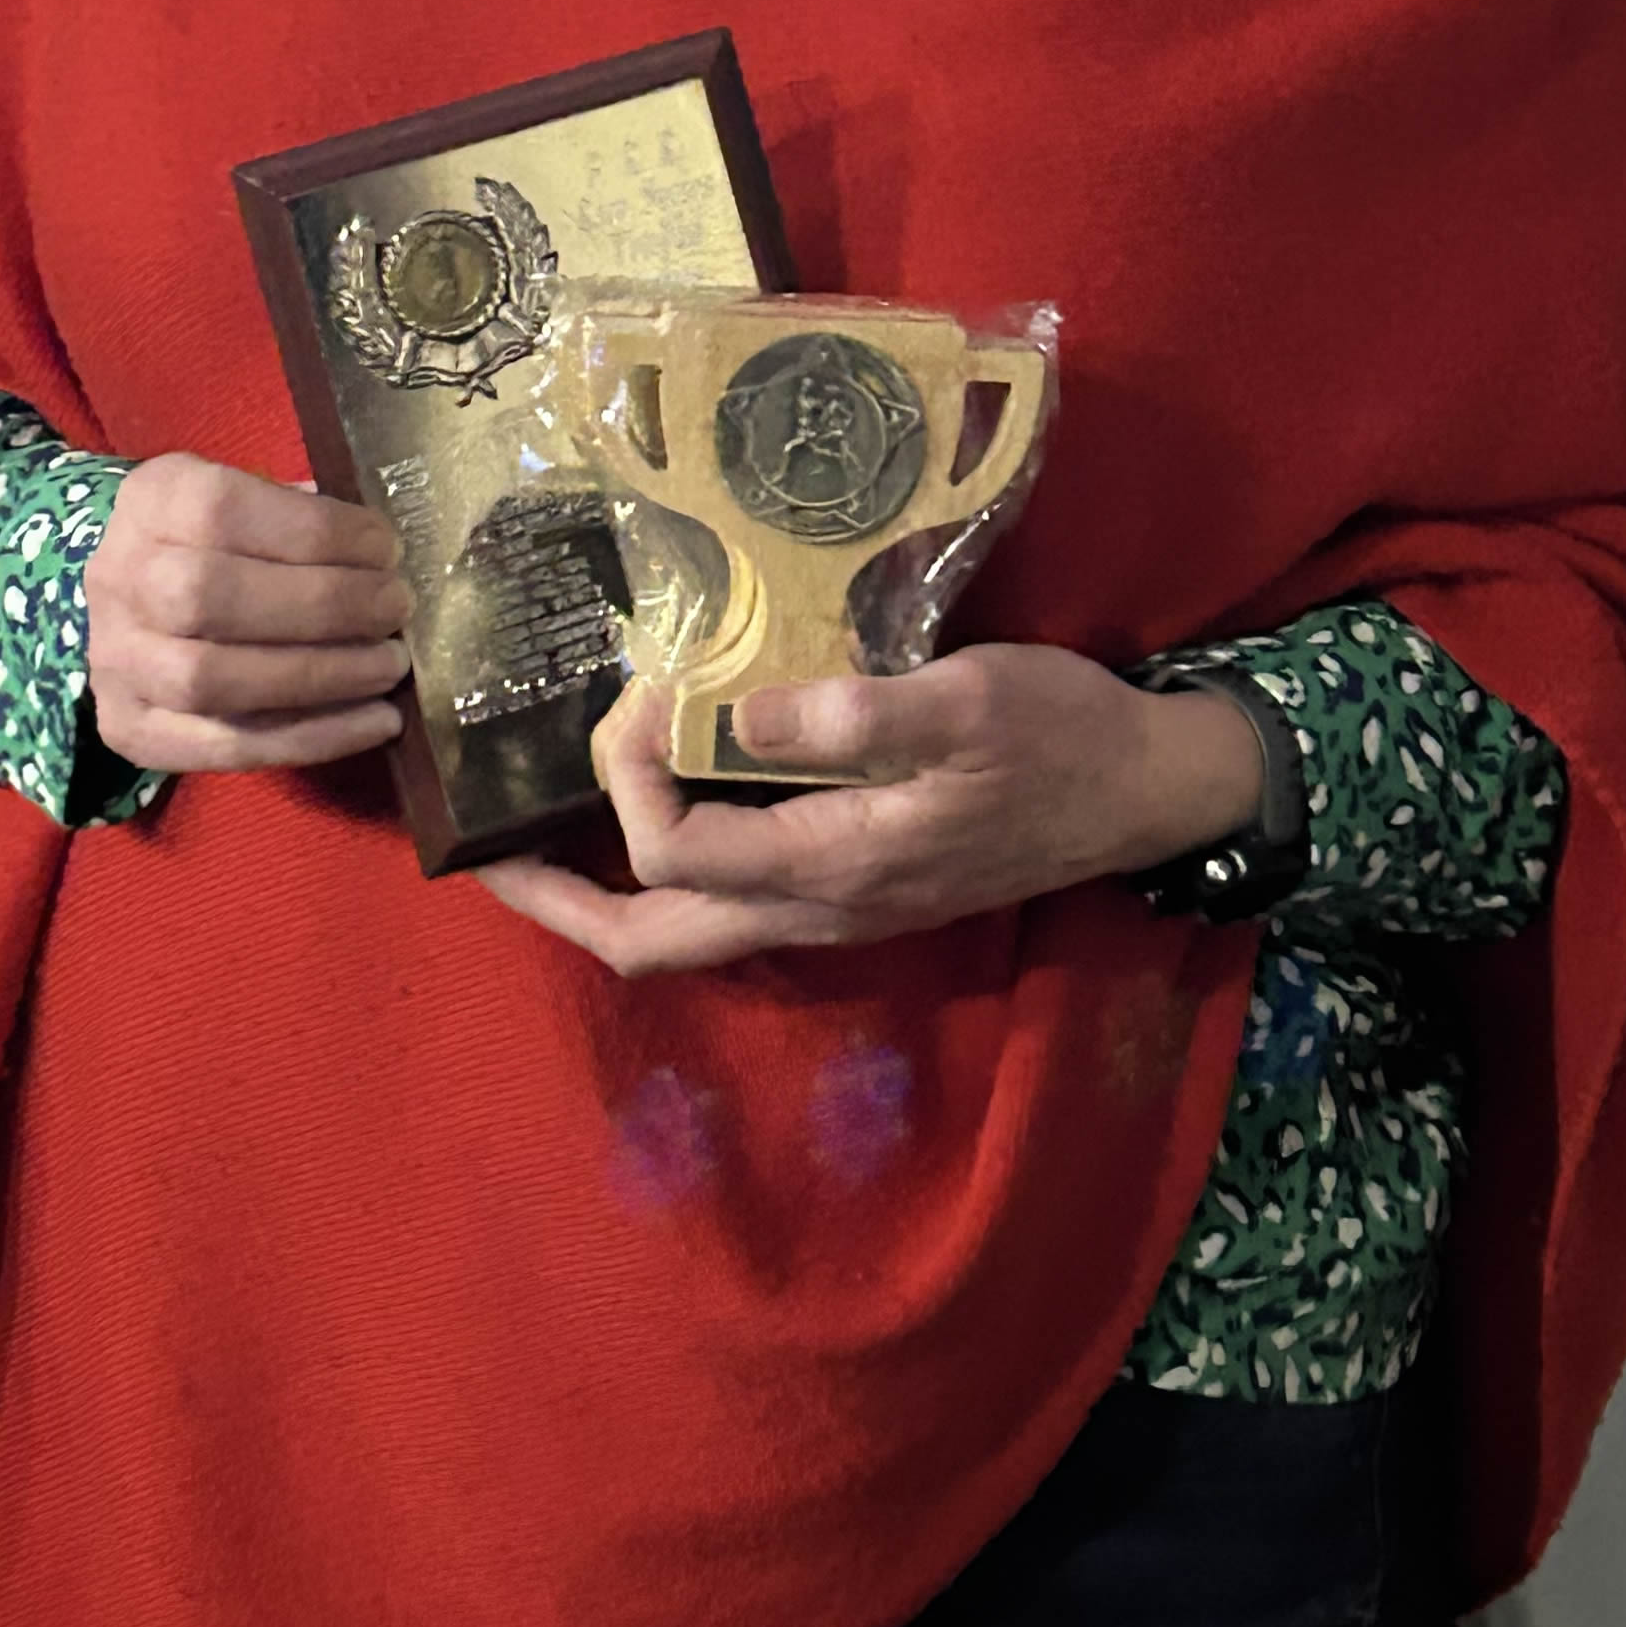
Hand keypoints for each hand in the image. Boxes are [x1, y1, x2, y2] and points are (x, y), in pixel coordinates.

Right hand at [84, 454, 412, 774]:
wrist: (130, 603)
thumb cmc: (214, 543)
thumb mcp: (243, 498)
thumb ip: (298, 516)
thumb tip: (380, 555)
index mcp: (152, 502)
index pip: (223, 511)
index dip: (316, 532)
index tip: (385, 548)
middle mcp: (120, 579)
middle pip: (208, 598)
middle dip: (321, 605)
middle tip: (394, 608)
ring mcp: (118, 663)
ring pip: (212, 681)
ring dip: (320, 676)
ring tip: (390, 665)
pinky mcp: (132, 732)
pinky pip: (225, 746)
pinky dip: (312, 738)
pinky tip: (376, 722)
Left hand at [476, 647, 1266, 977]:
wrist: (1144, 791)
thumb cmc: (1060, 735)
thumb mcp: (971, 701)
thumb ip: (856, 714)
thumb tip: (735, 715)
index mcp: (835, 864)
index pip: (671, 849)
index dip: (624, 772)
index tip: (643, 684)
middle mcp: (819, 907)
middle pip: (649, 942)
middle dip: (554, 901)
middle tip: (481, 850)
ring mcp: (835, 906)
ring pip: (683, 933)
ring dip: (599, 891)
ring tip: (538, 835)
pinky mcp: (851, 884)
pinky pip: (725, 901)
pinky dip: (663, 865)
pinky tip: (656, 797)